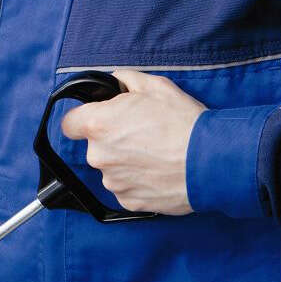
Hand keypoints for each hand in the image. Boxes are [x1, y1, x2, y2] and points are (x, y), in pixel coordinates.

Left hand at [61, 70, 205, 215]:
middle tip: (143, 133)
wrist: (210, 160)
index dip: (83, 119)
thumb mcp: (156, 87)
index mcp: (99, 125)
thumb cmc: (184, 123)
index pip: (70, 124)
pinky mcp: (126, 200)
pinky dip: (139, 179)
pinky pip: (126, 186)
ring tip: (156, 153)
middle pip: (95, 146)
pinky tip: (159, 170)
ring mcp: (111, 181)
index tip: (97, 119)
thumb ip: (126, 81)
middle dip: (113, 139)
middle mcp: (98, 156)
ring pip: (111, 167)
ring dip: (127, 160)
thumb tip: (115, 81)